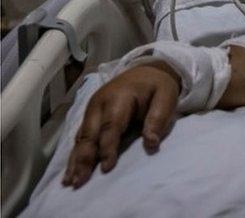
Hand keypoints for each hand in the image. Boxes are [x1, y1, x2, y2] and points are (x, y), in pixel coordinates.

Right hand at [63, 63, 179, 187]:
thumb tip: (151, 144)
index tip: (106, 168)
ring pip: (81, 138)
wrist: (145, 71)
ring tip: (69, 182)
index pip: (111, 126)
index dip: (107, 148)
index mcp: (118, 97)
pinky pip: (80, 138)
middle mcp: (99, 103)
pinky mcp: (90, 117)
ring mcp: (92, 110)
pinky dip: (75, 155)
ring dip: (75, 160)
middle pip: (89, 134)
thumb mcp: (166, 96)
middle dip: (84, 159)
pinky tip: (70, 172)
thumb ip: (158, 118)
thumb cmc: (156, 86)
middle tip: (79, 182)